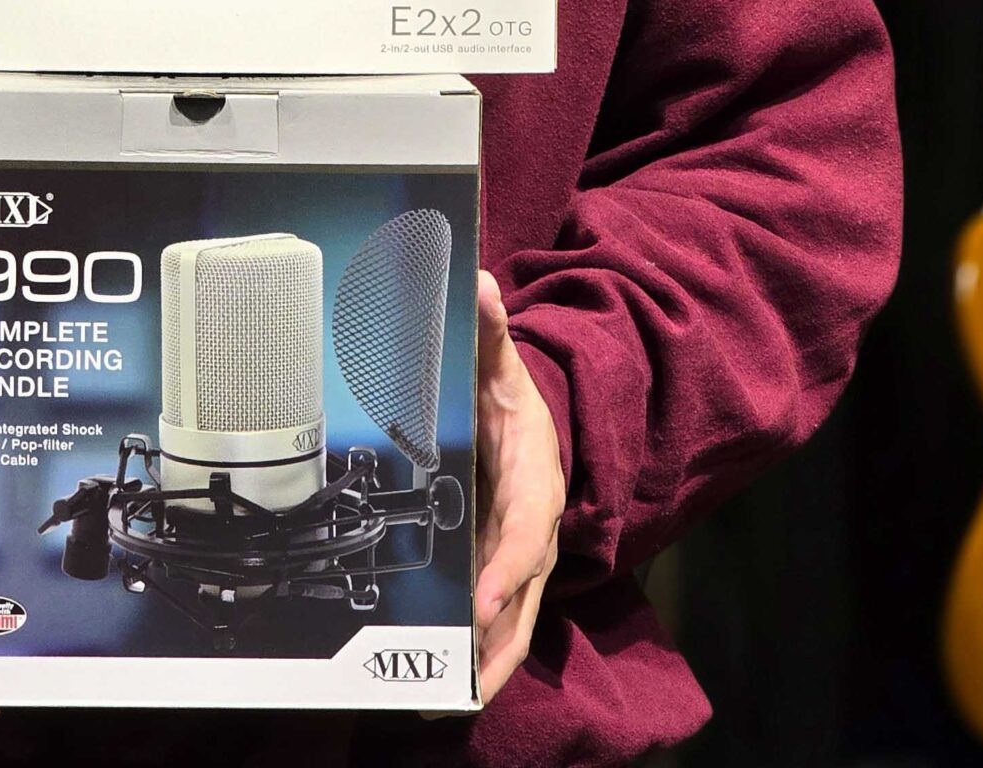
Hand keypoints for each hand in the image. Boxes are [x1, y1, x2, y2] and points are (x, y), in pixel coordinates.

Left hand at [472, 266, 564, 703]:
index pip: (527, 530)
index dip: (506, 565)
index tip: (481, 596)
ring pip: (510, 617)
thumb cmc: (515, 398)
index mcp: (535, 481)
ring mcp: (518, 556)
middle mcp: (532, 529)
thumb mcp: (502, 364)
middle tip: (467, 679)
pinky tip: (448, 678)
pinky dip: (477, 648)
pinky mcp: (500, 570)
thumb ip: (488, 330)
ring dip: (488, 658)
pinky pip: (493, 614)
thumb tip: (480, 284)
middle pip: (521, 592)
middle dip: (498, 638)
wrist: (534, 421)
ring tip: (455, 698)